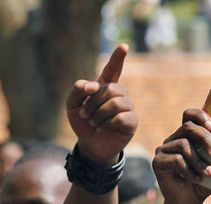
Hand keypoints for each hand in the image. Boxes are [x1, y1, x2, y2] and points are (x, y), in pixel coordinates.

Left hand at [66, 44, 136, 165]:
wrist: (91, 144)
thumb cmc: (83, 122)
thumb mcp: (72, 104)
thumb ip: (78, 90)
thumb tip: (93, 86)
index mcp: (105, 86)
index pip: (113, 69)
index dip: (118, 57)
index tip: (124, 46)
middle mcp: (119, 95)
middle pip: (111, 88)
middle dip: (93, 102)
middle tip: (84, 115)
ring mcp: (128, 108)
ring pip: (117, 102)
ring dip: (99, 114)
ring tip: (94, 123)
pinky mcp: (132, 122)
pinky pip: (121, 117)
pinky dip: (107, 124)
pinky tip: (103, 129)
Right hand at [153, 108, 210, 203]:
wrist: (190, 202)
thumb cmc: (205, 181)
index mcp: (187, 135)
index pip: (189, 115)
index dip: (200, 116)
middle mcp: (174, 139)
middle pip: (188, 127)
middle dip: (205, 139)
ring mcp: (164, 149)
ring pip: (183, 145)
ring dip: (200, 161)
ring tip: (210, 173)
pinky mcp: (158, 162)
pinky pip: (176, 160)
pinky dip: (189, 171)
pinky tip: (196, 179)